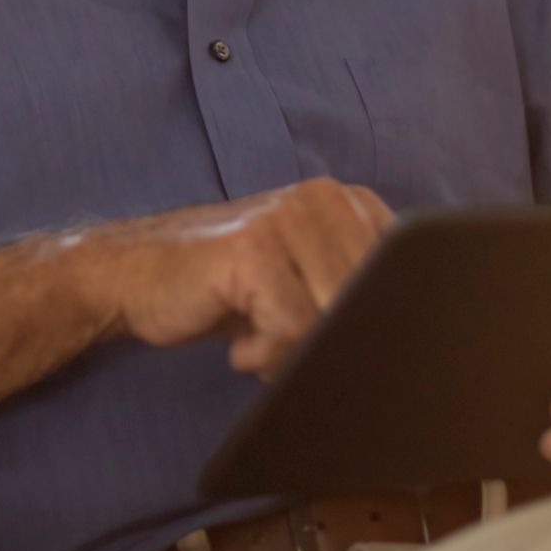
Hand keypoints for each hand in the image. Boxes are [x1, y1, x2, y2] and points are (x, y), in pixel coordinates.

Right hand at [73, 177, 393, 377]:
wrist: (135, 273)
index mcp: (347, 200)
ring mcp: (287, 217)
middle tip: (283, 346)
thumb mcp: (302, 278)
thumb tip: (415, 336)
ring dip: (295, 352)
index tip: (340, 341)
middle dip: (331, 343)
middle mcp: (323, 197)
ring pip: (334, 318)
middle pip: (370, 301)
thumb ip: (353, 288)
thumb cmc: (225, 287)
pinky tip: (240, 344)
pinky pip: (293, 326)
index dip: (376, 323)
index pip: (403, 276)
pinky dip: (266, 353)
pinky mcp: (254, 249)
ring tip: (260, 342)